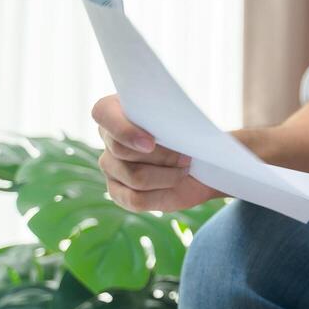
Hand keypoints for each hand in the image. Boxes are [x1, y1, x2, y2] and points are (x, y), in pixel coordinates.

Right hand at [91, 94, 220, 212]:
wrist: (206, 161)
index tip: (151, 142)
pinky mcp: (119, 192)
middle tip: (186, 156)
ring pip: (135, 177)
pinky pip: (135, 199)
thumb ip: (178, 110)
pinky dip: (162, 194)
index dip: (124, 130)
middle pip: (121, 150)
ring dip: (168, 175)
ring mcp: (111, 166)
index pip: (103, 113)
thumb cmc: (197, 129)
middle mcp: (110, 138)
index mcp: (120, 109)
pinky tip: (174, 184)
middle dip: (163, 155)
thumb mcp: (192, 114)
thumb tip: (186, 118)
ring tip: (184, 168)